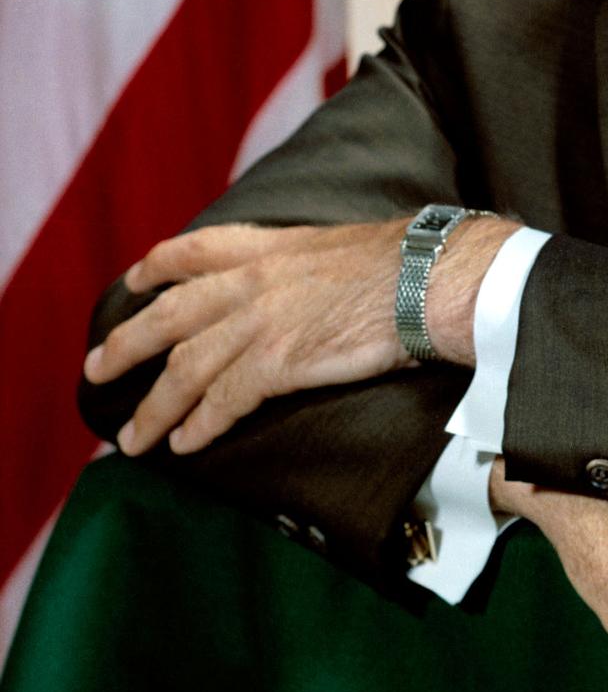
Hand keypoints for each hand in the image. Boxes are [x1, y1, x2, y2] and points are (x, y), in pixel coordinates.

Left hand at [83, 214, 513, 455]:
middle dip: (126, 345)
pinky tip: (184, 444)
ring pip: (186, 370)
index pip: (194, 250)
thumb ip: (303, 266)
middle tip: (96, 370)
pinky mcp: (277, 362)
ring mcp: (260, 322)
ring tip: (134, 438)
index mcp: (269, 247)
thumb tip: (304, 285)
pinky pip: (223, 401)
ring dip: (154, 408)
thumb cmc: (402, 266)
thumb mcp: (337, 247)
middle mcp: (252, 281)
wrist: (427, 281)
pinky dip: (198, 425)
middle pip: (170, 315)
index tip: (135, 283)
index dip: (157, 267)